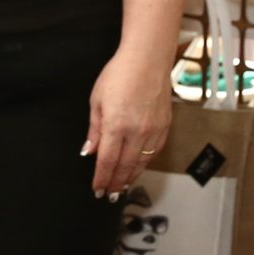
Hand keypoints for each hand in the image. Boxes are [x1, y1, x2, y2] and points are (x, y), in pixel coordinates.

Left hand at [83, 46, 172, 199]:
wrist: (147, 59)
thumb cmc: (119, 74)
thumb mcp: (97, 100)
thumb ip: (94, 130)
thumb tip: (89, 152)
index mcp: (116, 126)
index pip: (107, 162)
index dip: (101, 179)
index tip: (97, 190)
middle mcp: (136, 132)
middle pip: (125, 167)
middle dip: (116, 183)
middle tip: (110, 195)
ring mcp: (153, 130)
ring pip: (142, 162)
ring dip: (131, 177)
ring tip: (123, 187)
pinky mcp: (165, 125)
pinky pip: (154, 151)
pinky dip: (145, 162)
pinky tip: (139, 166)